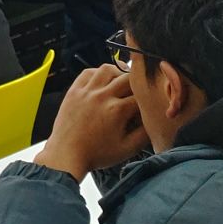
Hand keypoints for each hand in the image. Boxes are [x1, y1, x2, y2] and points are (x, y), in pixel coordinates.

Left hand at [35, 64, 147, 180]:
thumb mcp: (127, 149)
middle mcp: (102, 96)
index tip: (147, 106)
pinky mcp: (74, 90)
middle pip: (127, 78)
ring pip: (107, 69)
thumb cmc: (97, 154)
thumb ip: (145, 135)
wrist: (67, 154)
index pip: (141, 97)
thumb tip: (155, 122)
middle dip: (136, 83)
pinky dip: (98, 73)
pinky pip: (88, 72)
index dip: (148, 100)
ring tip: (122, 82)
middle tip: (138, 91)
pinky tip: (103, 81)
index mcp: (117, 110)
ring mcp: (86, 91)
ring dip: (117, 73)